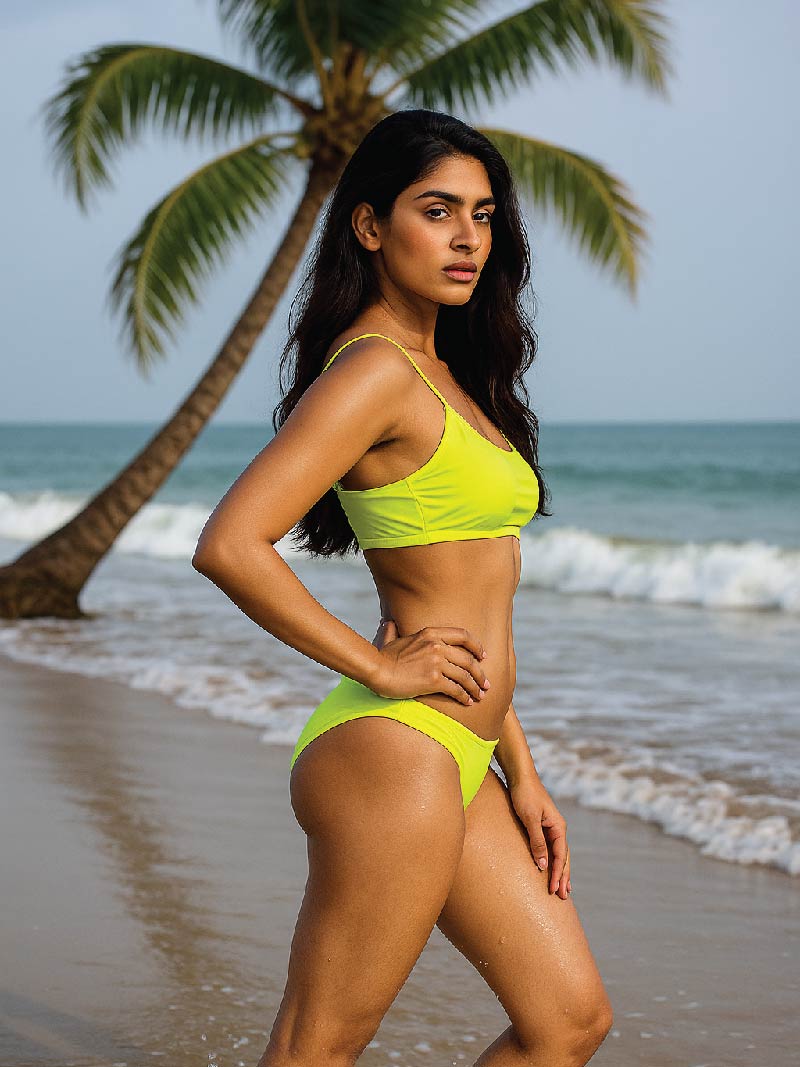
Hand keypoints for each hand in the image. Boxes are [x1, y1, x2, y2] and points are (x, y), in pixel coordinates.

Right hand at [368, 618, 489, 706]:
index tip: (483, 656)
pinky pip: (456, 689)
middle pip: (468, 659)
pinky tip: (467, 702)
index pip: (463, 635)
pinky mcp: (433, 680)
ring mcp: (436, 662)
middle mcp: (436, 645)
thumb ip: (393, 630)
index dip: (476, 646)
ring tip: (480, 696)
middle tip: (486, 684)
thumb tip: (387, 622)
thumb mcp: (391, 638)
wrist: (376, 671)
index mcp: (430, 633)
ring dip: (475, 688)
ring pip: (465, 676)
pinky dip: (464, 696)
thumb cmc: (381, 657)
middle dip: (480, 674)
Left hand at [508, 775, 571, 898]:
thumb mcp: (529, 819)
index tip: (553, 890)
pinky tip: (549, 868)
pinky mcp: (542, 826)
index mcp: (558, 827)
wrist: (520, 776)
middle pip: (563, 857)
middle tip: (562, 897)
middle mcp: (558, 828)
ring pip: (558, 854)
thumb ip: (537, 842)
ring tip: (563, 889)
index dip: (557, 874)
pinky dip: (552, 860)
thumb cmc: (524, 795)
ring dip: (560, 871)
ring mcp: (551, 827)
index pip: (560, 856)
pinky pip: (550, 848)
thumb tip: (542, 866)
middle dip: (563, 877)